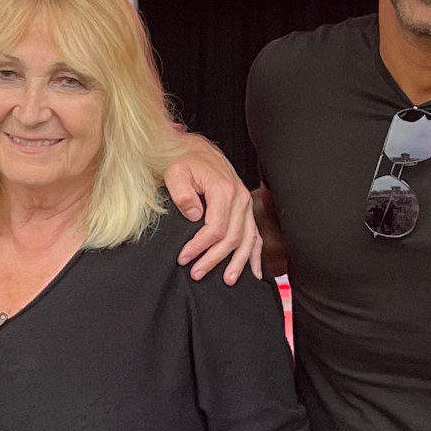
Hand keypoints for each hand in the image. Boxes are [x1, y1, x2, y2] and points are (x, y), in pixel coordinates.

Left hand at [165, 133, 262, 283]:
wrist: (196, 150)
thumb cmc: (184, 161)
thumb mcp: (175, 173)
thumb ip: (183, 194)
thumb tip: (194, 216)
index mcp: (223, 190)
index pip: (215, 228)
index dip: (200, 247)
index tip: (184, 258)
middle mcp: (240, 198)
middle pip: (232, 237)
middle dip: (214, 259)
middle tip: (197, 273)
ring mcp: (246, 205)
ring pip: (247, 239)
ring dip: (238, 262)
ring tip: (228, 280)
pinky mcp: (246, 209)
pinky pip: (255, 234)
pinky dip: (254, 254)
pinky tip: (253, 270)